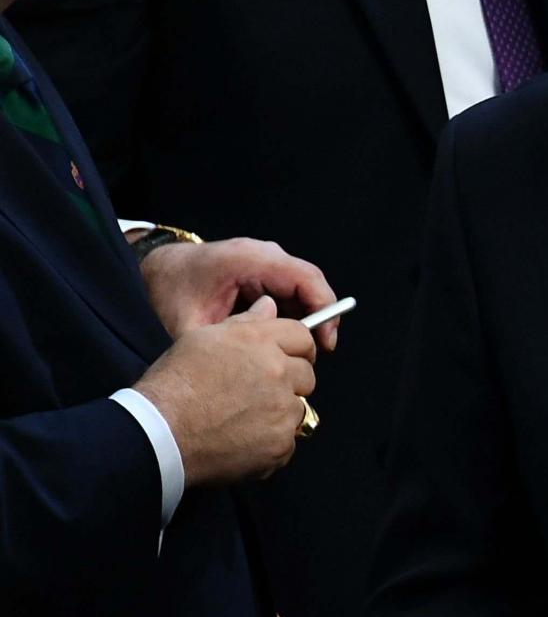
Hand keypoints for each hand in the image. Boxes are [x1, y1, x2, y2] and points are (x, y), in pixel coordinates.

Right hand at [132, 300, 314, 485]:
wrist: (160, 432)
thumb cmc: (174, 384)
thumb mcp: (202, 339)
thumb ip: (245, 322)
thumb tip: (270, 305)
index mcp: (259, 341)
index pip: (303, 337)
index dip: (296, 348)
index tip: (288, 358)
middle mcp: (277, 372)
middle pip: (306, 374)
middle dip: (290, 382)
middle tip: (257, 392)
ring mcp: (282, 409)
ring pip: (297, 408)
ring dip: (279, 413)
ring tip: (242, 417)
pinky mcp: (281, 442)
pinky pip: (287, 439)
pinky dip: (271, 441)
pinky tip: (241, 438)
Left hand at [139, 236, 337, 348]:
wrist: (154, 271)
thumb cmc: (169, 292)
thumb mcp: (191, 324)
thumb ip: (228, 340)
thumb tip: (262, 361)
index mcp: (248, 259)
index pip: (306, 278)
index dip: (325, 310)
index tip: (325, 342)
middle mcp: (263, 255)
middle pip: (310, 285)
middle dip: (317, 320)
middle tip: (311, 354)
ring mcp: (265, 261)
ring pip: (303, 290)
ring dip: (303, 319)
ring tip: (292, 349)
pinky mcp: (263, 270)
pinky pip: (290, 291)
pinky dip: (290, 315)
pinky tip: (277, 337)